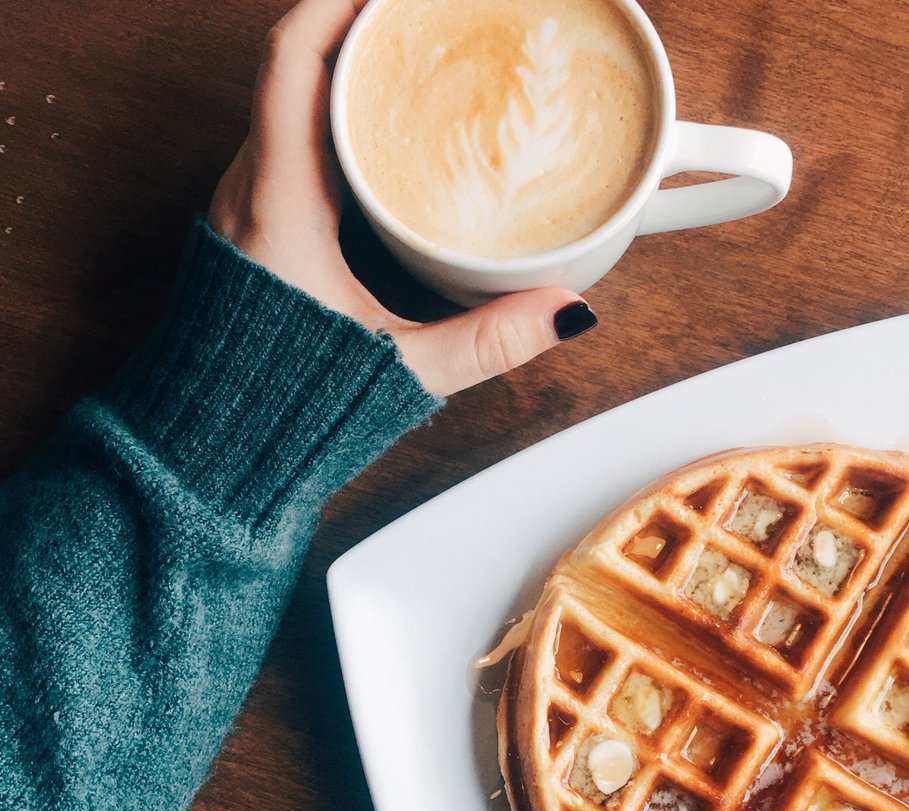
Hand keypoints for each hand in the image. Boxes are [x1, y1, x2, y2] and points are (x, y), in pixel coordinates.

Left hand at [208, 0, 597, 395]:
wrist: (208, 451)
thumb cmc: (280, 407)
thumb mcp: (398, 370)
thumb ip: (485, 341)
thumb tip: (564, 313)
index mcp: (278, 203)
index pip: (296, 58)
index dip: (341, 3)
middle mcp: (251, 189)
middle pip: (297, 67)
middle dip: (359, 27)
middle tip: (422, 16)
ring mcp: (245, 208)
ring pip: (289, 104)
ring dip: (344, 71)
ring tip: (409, 56)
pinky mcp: (253, 231)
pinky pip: (287, 144)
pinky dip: (332, 118)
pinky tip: (378, 135)